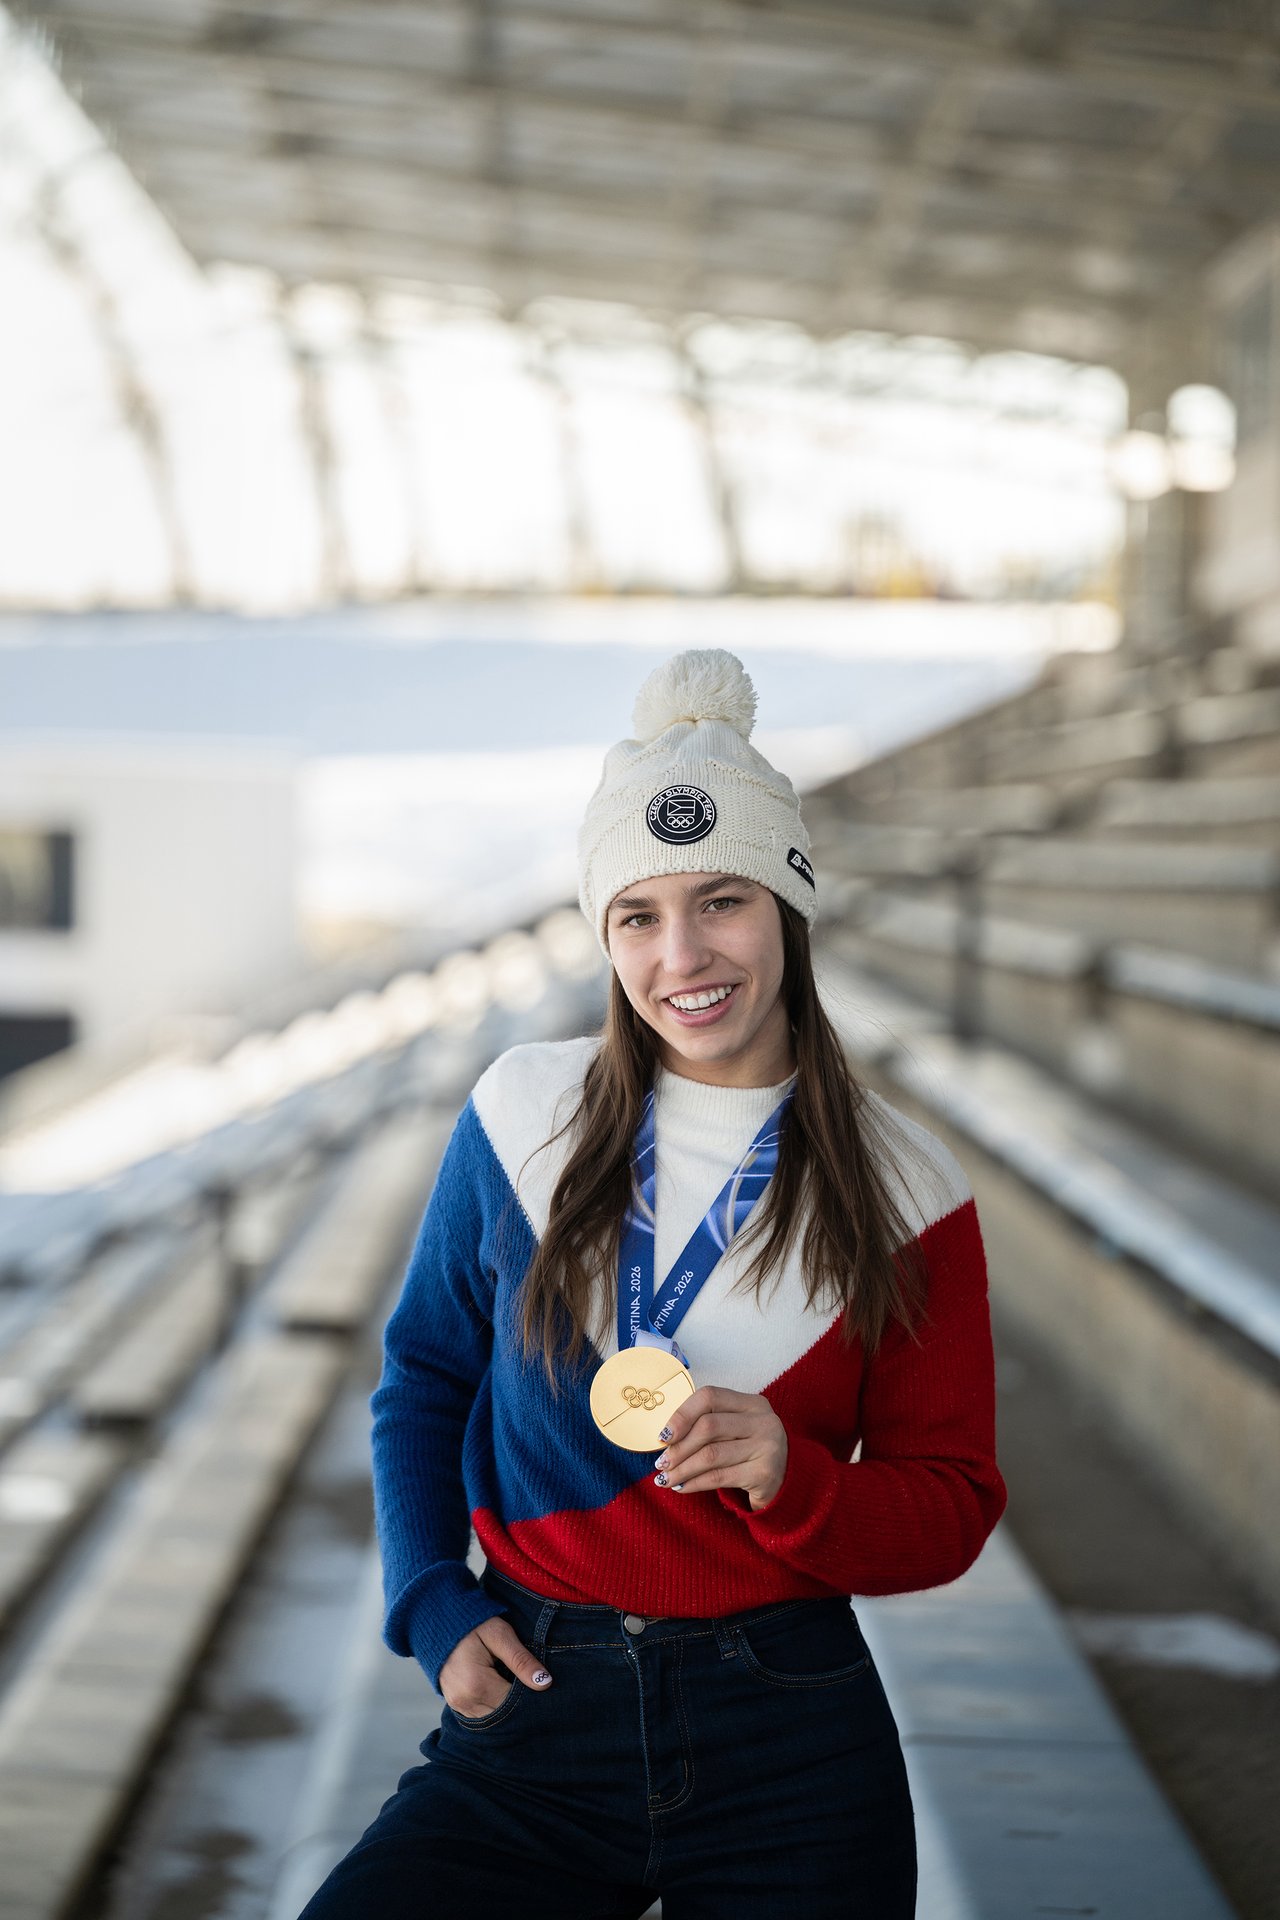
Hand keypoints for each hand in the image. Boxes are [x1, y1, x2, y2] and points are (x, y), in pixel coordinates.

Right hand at [439, 1616, 551, 1716]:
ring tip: (515, 1683)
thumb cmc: (473, 1624)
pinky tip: (502, 1688)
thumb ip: (521, 1659)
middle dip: (520, 1703)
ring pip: (494, 1718)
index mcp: (476, 1684)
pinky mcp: (456, 1705)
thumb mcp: (500, 1634)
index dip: (530, 1696)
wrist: (438, 1620)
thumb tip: (545, 1683)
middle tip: (532, 1683)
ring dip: (507, 1706)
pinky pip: (482, 1714)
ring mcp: (458, 1706)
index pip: (514, 1704)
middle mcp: (465, 1701)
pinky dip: (494, 1705)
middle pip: (504, 1715)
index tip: (541, 1682)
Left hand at [652, 1385, 787, 1510]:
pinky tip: (682, 1487)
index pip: (710, 1397)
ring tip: (665, 1478)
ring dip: (682, 1469)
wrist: (787, 1482)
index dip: (682, 1414)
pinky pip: (718, 1477)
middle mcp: (764, 1421)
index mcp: (753, 1403)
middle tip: (661, 1462)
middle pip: (709, 1426)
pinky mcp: (764, 1474)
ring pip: (711, 1455)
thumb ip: (709, 1424)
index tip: (662, 1435)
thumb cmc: (751, 1452)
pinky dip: (694, 1483)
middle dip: (679, 1447)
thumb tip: (665, 1438)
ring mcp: (767, 1447)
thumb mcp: (737, 1429)